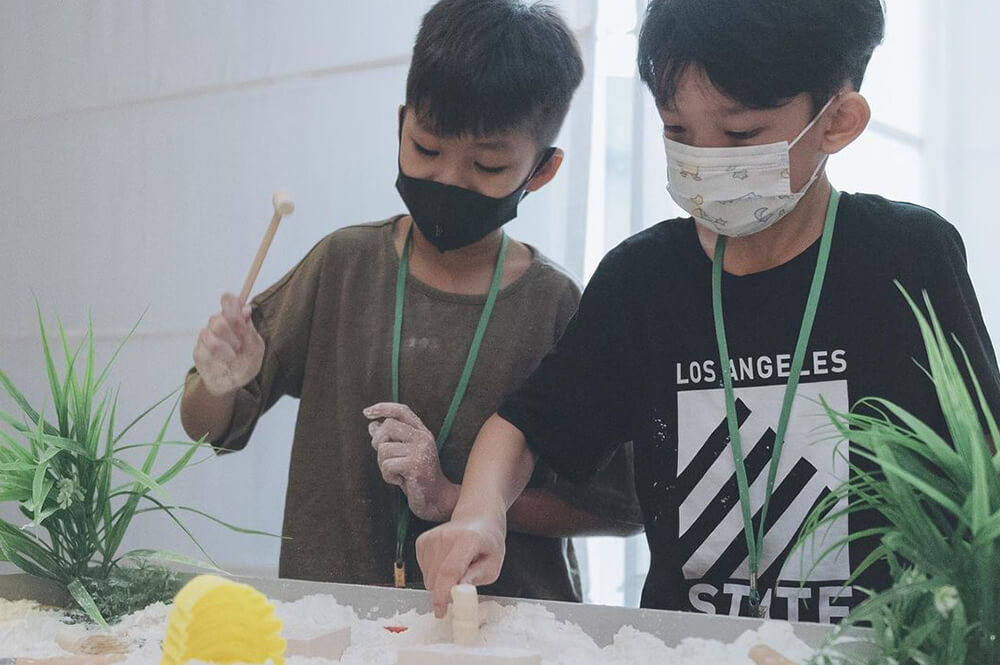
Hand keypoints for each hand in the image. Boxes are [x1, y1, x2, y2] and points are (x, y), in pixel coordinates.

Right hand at [193, 293, 264, 395]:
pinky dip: (217, 354)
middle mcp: (218, 325)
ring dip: (224, 345)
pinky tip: (225, 361)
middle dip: (231, 331)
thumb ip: (250, 329)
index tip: (241, 311)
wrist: (232, 383)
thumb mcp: (255, 347)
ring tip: (233, 356)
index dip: (231, 302)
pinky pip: (204, 347)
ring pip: (209, 331)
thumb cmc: (246, 363)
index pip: (228, 301)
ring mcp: (207, 337)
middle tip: (240, 344)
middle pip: (218, 318)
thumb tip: (246, 308)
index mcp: (234, 321)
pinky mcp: (199, 351)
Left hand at [364, 403, 459, 521]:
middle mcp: (423, 438)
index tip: (366, 413)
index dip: (383, 408)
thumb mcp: (402, 454)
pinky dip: (388, 476)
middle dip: (377, 441)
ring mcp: (421, 451)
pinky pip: (387, 465)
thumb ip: (389, 439)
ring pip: (384, 448)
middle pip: (389, 425)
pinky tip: (399, 481)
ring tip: (396, 473)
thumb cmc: (416, 477)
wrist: (435, 499)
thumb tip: (372, 424)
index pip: (401, 410)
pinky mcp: (416, 466)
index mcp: (421, 432)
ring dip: (383, 464)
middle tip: (383, 458)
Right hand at [416, 510, 506, 616]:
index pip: (449, 571)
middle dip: (445, 592)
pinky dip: (434, 574)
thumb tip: (458, 592)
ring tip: (457, 569)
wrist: (477, 520)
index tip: (441, 612)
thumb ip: (476, 578)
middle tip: (461, 587)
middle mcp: (445, 536)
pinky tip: (447, 563)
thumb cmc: (487, 544)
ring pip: (428, 578)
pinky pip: (423, 571)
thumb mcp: (493, 565)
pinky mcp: (422, 541)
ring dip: (440, 583)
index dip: (443, 595)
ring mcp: (431, 538)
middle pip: (435, 578)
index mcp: (467, 540)